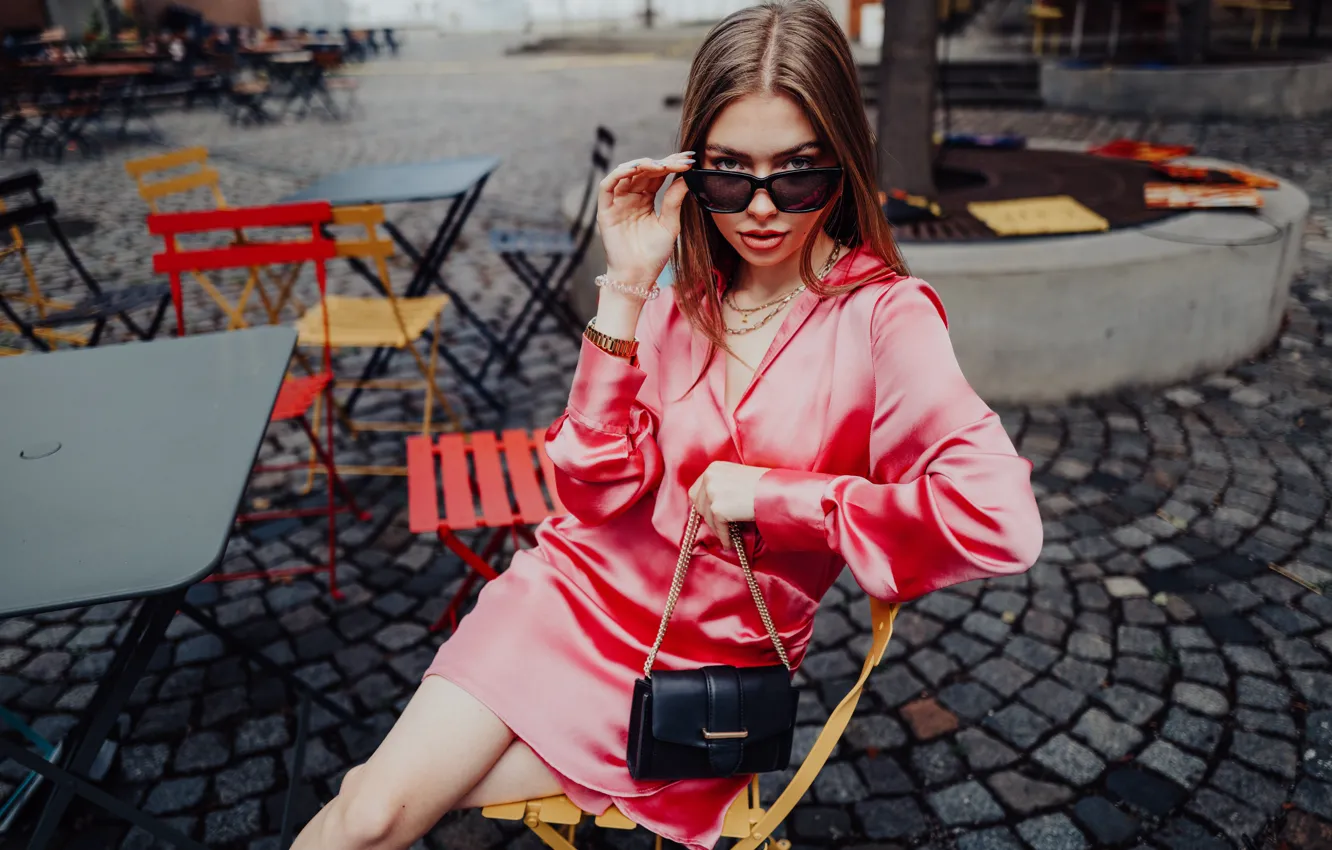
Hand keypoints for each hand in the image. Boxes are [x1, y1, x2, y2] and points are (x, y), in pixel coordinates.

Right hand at [597, 152, 693, 285]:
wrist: (638, 276)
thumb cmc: (654, 255)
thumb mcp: (670, 224)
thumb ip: (674, 200)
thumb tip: (687, 177)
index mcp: (646, 199)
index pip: (658, 175)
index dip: (672, 165)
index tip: (690, 160)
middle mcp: (630, 197)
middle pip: (644, 171)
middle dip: (662, 163)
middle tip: (681, 160)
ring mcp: (617, 202)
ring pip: (626, 173)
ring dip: (642, 165)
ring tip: (662, 165)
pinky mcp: (605, 210)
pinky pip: (607, 186)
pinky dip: (619, 174)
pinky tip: (635, 169)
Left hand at [688, 462, 770, 548]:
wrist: (774, 490)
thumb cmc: (763, 483)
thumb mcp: (737, 475)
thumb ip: (722, 484)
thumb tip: (713, 501)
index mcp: (713, 468)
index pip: (697, 489)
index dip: (702, 503)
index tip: (708, 512)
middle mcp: (709, 478)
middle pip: (699, 504)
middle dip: (707, 516)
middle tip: (717, 525)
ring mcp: (712, 493)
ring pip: (707, 518)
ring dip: (716, 528)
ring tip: (726, 535)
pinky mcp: (718, 509)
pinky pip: (718, 528)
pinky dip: (724, 537)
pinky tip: (729, 543)